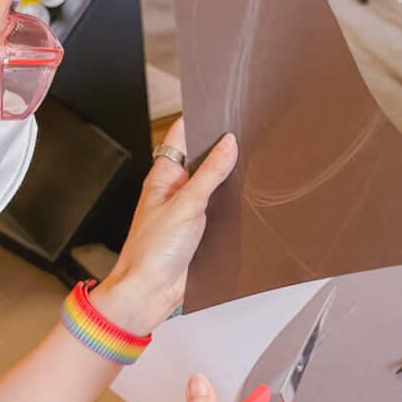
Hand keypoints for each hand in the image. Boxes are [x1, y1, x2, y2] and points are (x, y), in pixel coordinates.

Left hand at [90, 122, 236, 337]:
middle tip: (247, 138)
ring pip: (214, 184)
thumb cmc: (151, 251)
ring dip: (229, 180)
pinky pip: (220, 209)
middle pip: (202, 158)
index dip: (201, 120)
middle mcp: (175, 189)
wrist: (150, 291)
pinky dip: (232, 204)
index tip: (224, 109)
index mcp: (164, 175)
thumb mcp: (186, 205)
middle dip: (223, 150)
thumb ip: (210, 173)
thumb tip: (228, 144)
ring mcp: (188, 209)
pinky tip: (247, 200)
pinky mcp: (200, 229)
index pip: (182, 135)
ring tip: (251, 167)